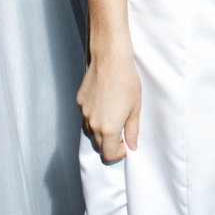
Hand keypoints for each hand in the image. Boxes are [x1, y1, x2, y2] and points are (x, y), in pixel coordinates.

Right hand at [77, 47, 141, 162]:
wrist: (110, 59)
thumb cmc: (126, 81)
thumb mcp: (135, 108)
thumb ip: (132, 130)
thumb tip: (132, 146)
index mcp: (109, 129)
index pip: (109, 155)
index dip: (119, 153)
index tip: (125, 143)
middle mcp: (93, 124)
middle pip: (98, 145)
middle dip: (110, 143)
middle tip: (122, 130)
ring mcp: (84, 113)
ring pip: (90, 132)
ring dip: (100, 131)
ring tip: (113, 116)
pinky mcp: (79, 102)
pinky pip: (86, 117)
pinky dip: (94, 117)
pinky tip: (104, 103)